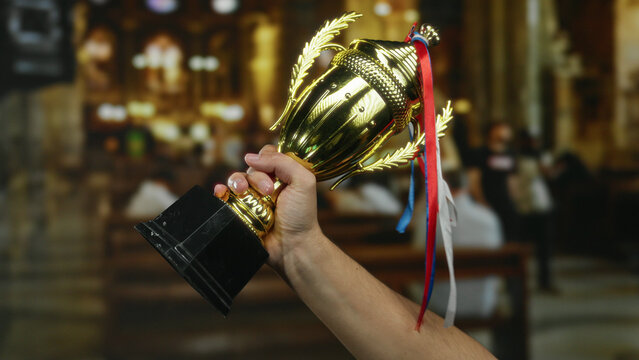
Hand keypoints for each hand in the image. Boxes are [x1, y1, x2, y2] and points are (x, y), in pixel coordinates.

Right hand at [213, 145, 321, 271]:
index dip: (266, 159)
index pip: (267, 155)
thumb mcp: (303, 181)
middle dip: (257, 176)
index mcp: (283, 175)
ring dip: (237, 181)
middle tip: (268, 192)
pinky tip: (220, 191)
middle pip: (251, 167)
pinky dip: (220, 191)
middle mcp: (266, 185)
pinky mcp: (240, 211)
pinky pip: (224, 196)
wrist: (291, 246)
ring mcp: (252, 198)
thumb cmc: (301, 216)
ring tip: (243, 192)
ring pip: (236, 179)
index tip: (273, 174)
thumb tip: (251, 157)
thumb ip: (283, 162)